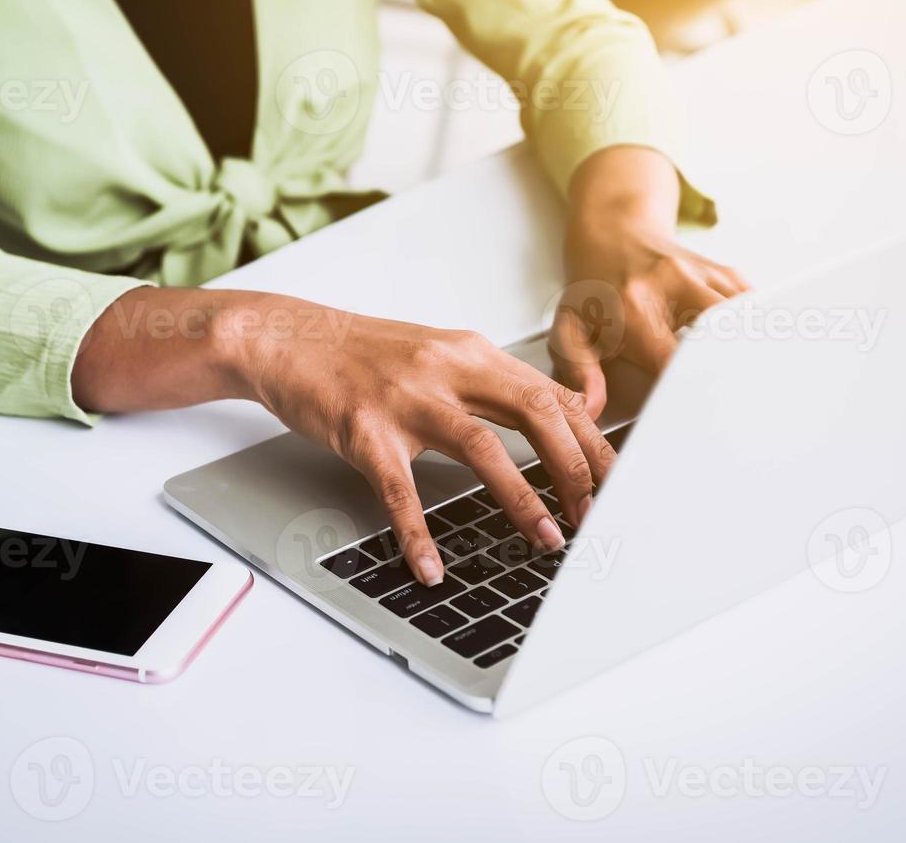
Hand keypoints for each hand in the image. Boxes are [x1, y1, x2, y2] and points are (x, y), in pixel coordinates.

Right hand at [72, 288, 615, 586]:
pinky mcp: (363, 430)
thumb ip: (493, 383)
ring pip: (482, 448)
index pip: (551, 396)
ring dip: (523, 499)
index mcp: (471, 353)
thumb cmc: (364, 354)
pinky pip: (399, 490)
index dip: (591, 441)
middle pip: (534, 414)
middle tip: (595, 514)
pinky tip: (430, 566)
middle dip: (575, 468)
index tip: (615, 481)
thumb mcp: (439, 353)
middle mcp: (447, 370)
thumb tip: (559, 414)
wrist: (289, 339)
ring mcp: (405, 399)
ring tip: (547, 539)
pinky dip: (417, 533)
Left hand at [552, 146, 750, 416]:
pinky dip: (755, 330)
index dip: (685, 393)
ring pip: (746, 318)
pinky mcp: (724, 271)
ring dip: (750, 351)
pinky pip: (752, 305)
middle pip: (722, 335)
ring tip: (753, 382)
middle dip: (731, 373)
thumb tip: (590, 406)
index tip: (692, 417)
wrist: (612, 231)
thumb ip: (578, 368)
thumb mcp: (569, 326)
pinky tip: (751, 351)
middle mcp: (674, 284)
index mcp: (635, 306)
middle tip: (737, 407)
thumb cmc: (593, 287)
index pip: (673, 361)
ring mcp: (703, 273)